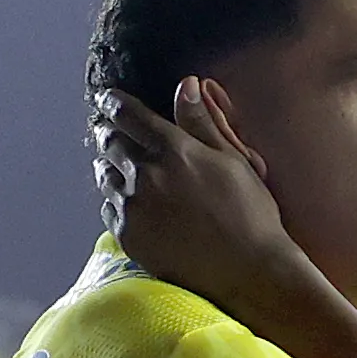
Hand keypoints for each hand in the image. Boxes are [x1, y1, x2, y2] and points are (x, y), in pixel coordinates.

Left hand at [92, 80, 326, 333]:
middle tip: (117, 136)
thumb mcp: (233, 161)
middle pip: (109, 141)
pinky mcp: (128, 236)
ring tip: (129, 174)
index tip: (108, 99)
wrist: (249, 273)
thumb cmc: (251, 215)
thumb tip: (186, 84)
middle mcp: (146, 174)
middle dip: (111, 134)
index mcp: (174, 150)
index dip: (113, 102)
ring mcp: (133, 207)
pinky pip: (108, 208)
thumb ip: (203, 122)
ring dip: (113, 168)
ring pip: (105, 175)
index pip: (127, 114)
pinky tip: (137, 208)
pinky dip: (117, 202)